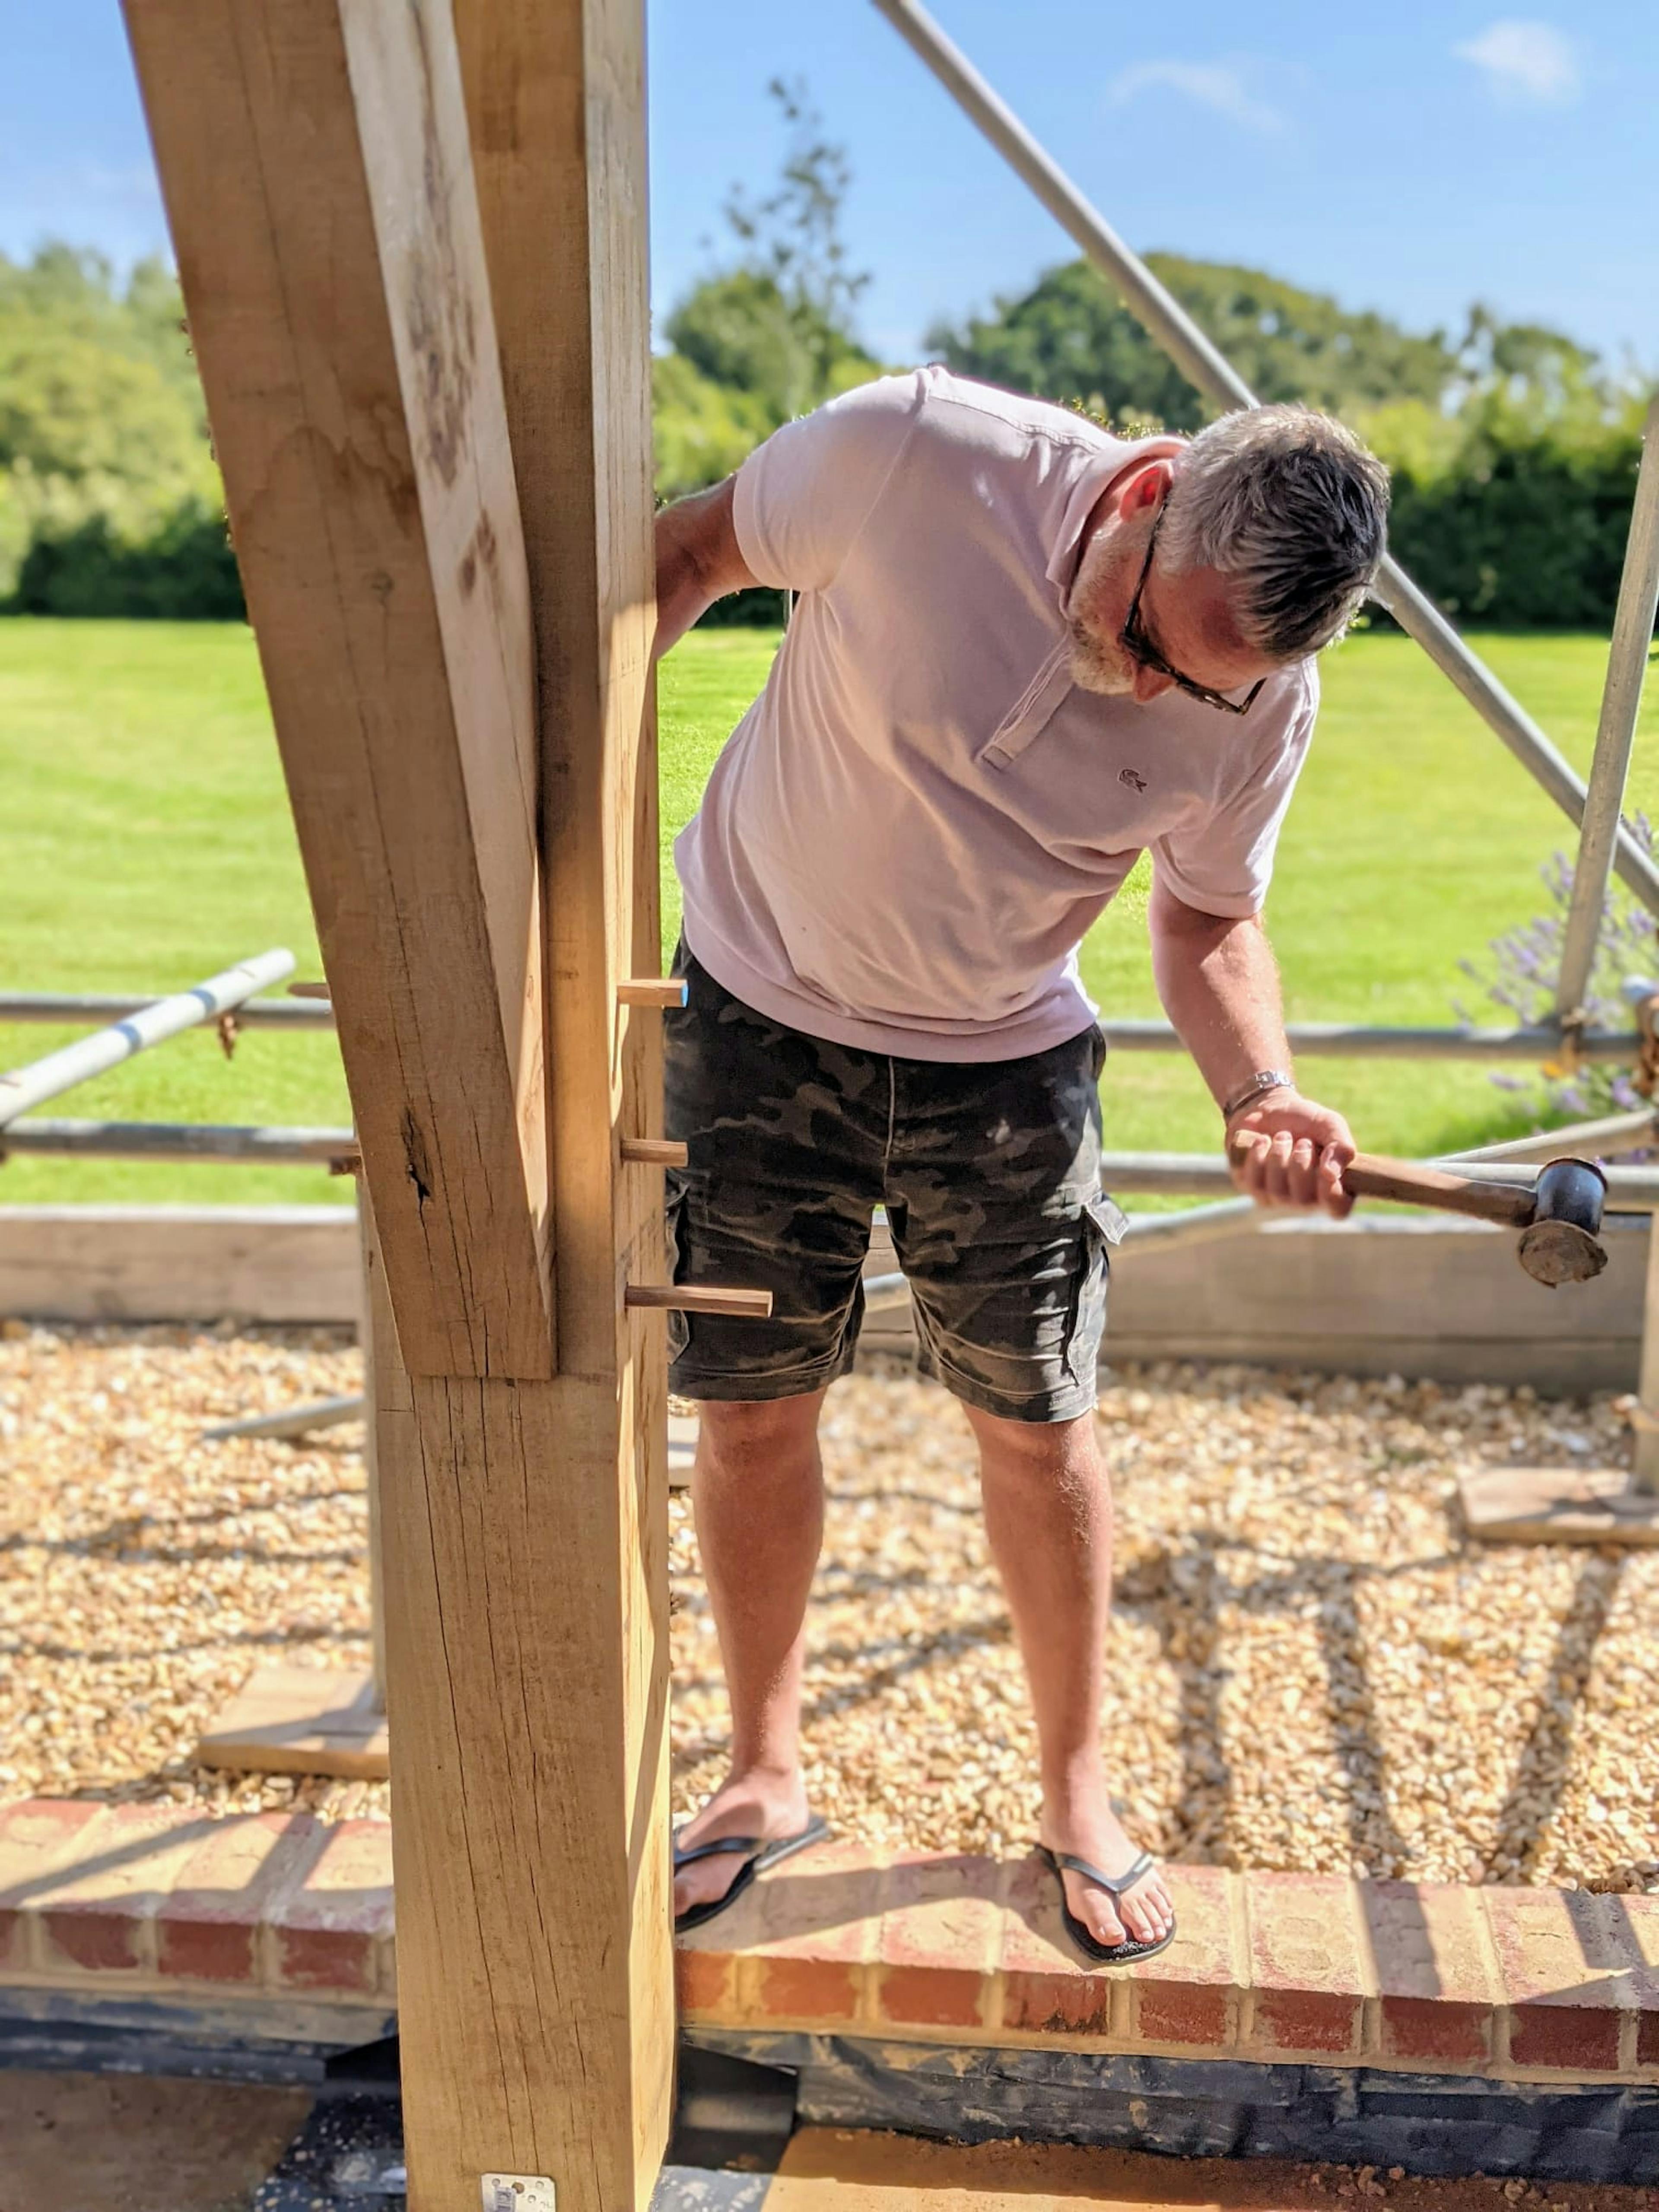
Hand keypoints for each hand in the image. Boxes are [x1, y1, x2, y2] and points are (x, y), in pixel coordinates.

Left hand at [1226, 1089, 1355, 1218]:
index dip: (1332, 1195)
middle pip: (1303, 1200)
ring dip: (1280, 1156)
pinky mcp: (1251, 1187)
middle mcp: (1305, 1199)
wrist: (1269, 1108)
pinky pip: (1253, 1181)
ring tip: (1282, 1137)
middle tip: (1302, 1141)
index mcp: (1331, 1187)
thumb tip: (1332, 1174)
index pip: (1338, 1209)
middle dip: (1301, 1164)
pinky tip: (1262, 1141)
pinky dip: (1259, 1155)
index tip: (1326, 1170)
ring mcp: (1276, 1197)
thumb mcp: (1330, 1125)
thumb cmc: (1306, 1121)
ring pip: (1276, 1191)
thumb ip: (1342, 1147)